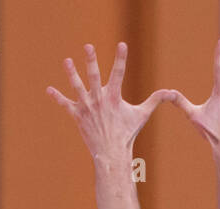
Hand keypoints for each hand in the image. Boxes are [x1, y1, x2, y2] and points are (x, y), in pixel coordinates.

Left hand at [47, 42, 169, 160]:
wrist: (111, 152)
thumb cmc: (127, 133)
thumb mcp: (142, 115)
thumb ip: (154, 100)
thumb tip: (171, 92)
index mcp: (114, 97)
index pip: (118, 73)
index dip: (121, 58)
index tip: (122, 44)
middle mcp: (99, 99)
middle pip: (94, 75)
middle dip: (91, 60)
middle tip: (88, 46)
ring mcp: (87, 107)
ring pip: (77, 87)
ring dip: (71, 73)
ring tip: (66, 61)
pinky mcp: (78, 116)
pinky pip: (65, 105)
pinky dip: (57, 97)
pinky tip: (48, 89)